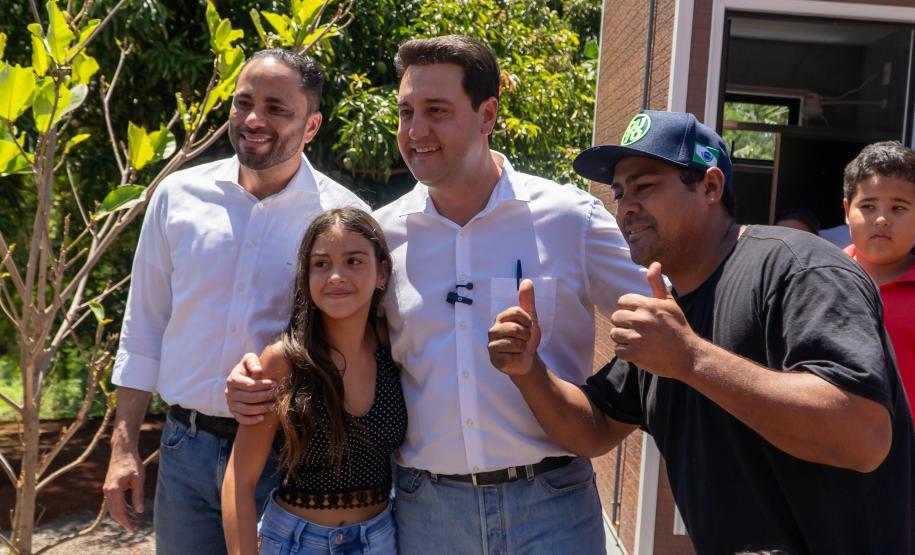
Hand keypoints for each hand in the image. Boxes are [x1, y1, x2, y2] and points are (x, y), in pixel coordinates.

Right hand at [103, 445, 144, 531]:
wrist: (123, 450)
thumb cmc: (132, 462)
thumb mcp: (138, 479)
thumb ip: (138, 495)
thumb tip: (140, 511)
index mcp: (114, 490)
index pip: (119, 511)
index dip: (126, 521)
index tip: (133, 528)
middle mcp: (108, 491)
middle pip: (115, 511)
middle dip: (125, 521)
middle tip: (136, 527)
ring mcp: (107, 489)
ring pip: (114, 507)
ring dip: (124, 515)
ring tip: (135, 521)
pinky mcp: (110, 486)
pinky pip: (115, 501)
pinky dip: (123, 507)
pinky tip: (131, 510)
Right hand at [225, 353, 275, 424]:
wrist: (245, 377)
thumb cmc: (250, 367)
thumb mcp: (250, 359)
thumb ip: (252, 361)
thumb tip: (258, 370)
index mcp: (232, 379)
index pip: (248, 385)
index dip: (262, 385)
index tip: (274, 383)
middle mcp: (229, 392)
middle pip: (249, 398)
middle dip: (265, 396)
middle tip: (277, 394)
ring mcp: (230, 403)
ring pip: (245, 409)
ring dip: (261, 408)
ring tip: (273, 405)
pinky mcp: (234, 412)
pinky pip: (241, 419)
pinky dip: (251, 420)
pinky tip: (262, 418)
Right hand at [488, 279, 542, 377]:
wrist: (527, 359)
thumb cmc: (526, 338)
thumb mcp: (530, 318)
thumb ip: (527, 300)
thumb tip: (527, 281)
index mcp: (501, 317)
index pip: (517, 312)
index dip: (528, 321)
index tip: (528, 327)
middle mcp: (493, 330)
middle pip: (516, 328)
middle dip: (526, 336)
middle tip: (524, 340)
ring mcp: (491, 345)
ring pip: (514, 343)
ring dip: (523, 347)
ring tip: (519, 349)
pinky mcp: (494, 359)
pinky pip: (510, 356)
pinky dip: (517, 357)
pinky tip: (514, 357)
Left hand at [610, 262, 698, 378]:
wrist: (687, 355)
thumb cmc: (677, 326)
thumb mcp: (669, 303)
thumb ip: (657, 284)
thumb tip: (654, 264)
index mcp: (647, 305)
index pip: (622, 301)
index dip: (629, 308)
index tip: (639, 315)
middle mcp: (641, 320)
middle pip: (616, 317)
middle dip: (624, 323)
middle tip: (638, 329)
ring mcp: (636, 338)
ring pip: (614, 333)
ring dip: (623, 337)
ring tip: (637, 339)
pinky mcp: (634, 354)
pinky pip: (618, 350)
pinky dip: (625, 352)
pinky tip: (637, 350)